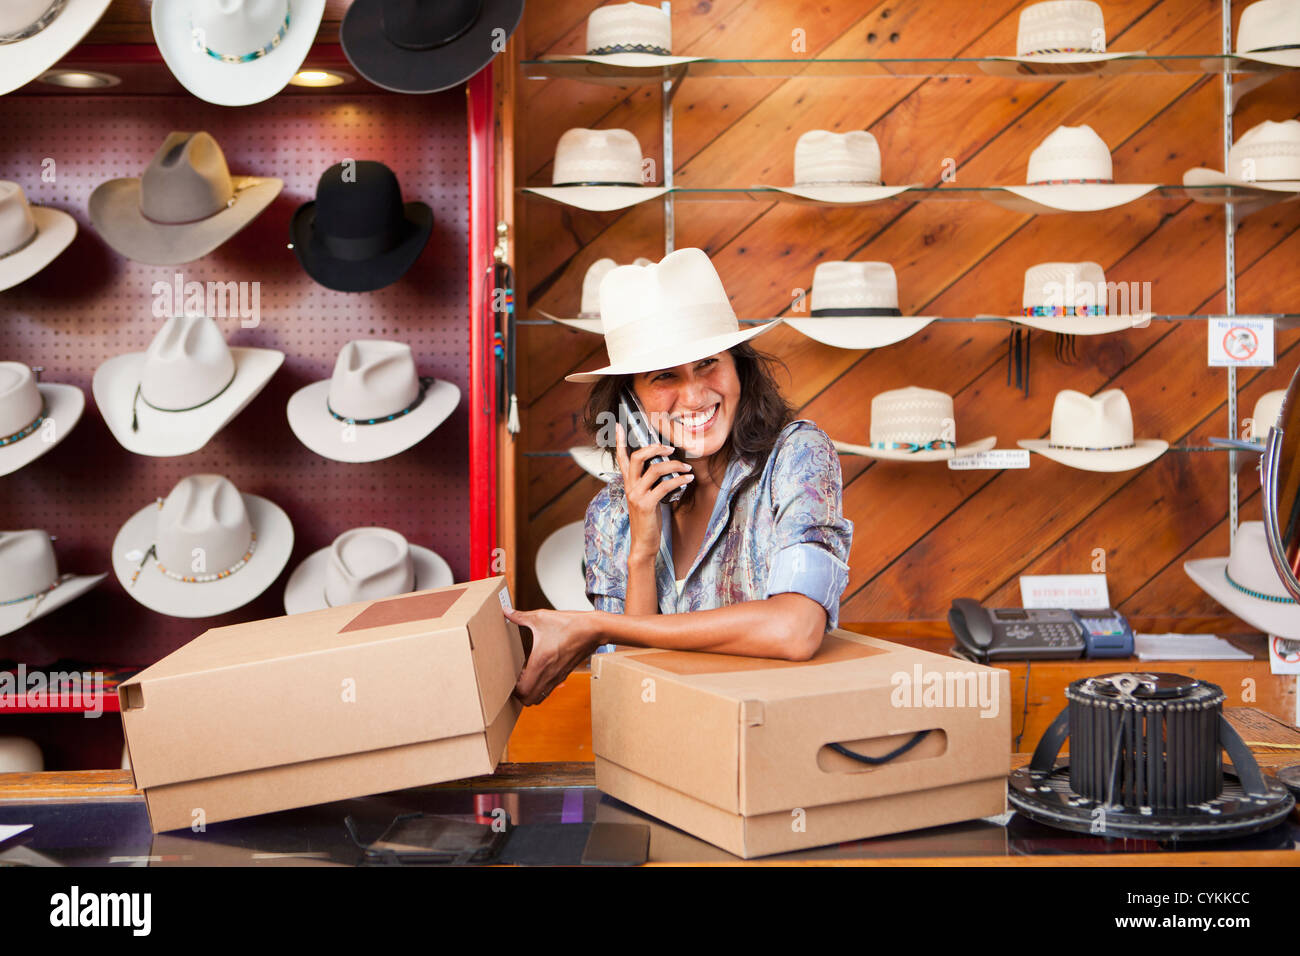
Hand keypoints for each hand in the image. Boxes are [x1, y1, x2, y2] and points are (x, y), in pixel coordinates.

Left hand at [504, 606, 598, 705]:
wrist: (594, 629)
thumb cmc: (570, 624)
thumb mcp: (541, 617)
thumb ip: (520, 616)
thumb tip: (506, 611)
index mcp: (540, 663)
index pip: (522, 691)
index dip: (512, 688)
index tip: (509, 676)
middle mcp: (549, 674)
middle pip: (529, 700)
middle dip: (518, 693)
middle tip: (514, 678)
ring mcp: (558, 676)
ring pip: (539, 697)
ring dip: (530, 691)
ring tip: (524, 676)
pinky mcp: (564, 674)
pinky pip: (548, 689)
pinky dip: (540, 686)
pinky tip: (538, 670)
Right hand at [614, 421, 692, 558]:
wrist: (643, 543)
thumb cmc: (648, 520)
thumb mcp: (646, 497)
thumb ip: (650, 482)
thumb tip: (666, 466)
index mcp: (628, 483)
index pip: (621, 458)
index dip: (619, 441)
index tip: (618, 426)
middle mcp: (630, 486)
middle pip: (638, 457)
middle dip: (655, 448)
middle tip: (670, 448)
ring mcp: (637, 495)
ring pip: (655, 469)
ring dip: (675, 465)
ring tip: (687, 468)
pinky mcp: (647, 504)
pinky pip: (665, 485)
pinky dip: (680, 480)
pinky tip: (688, 480)